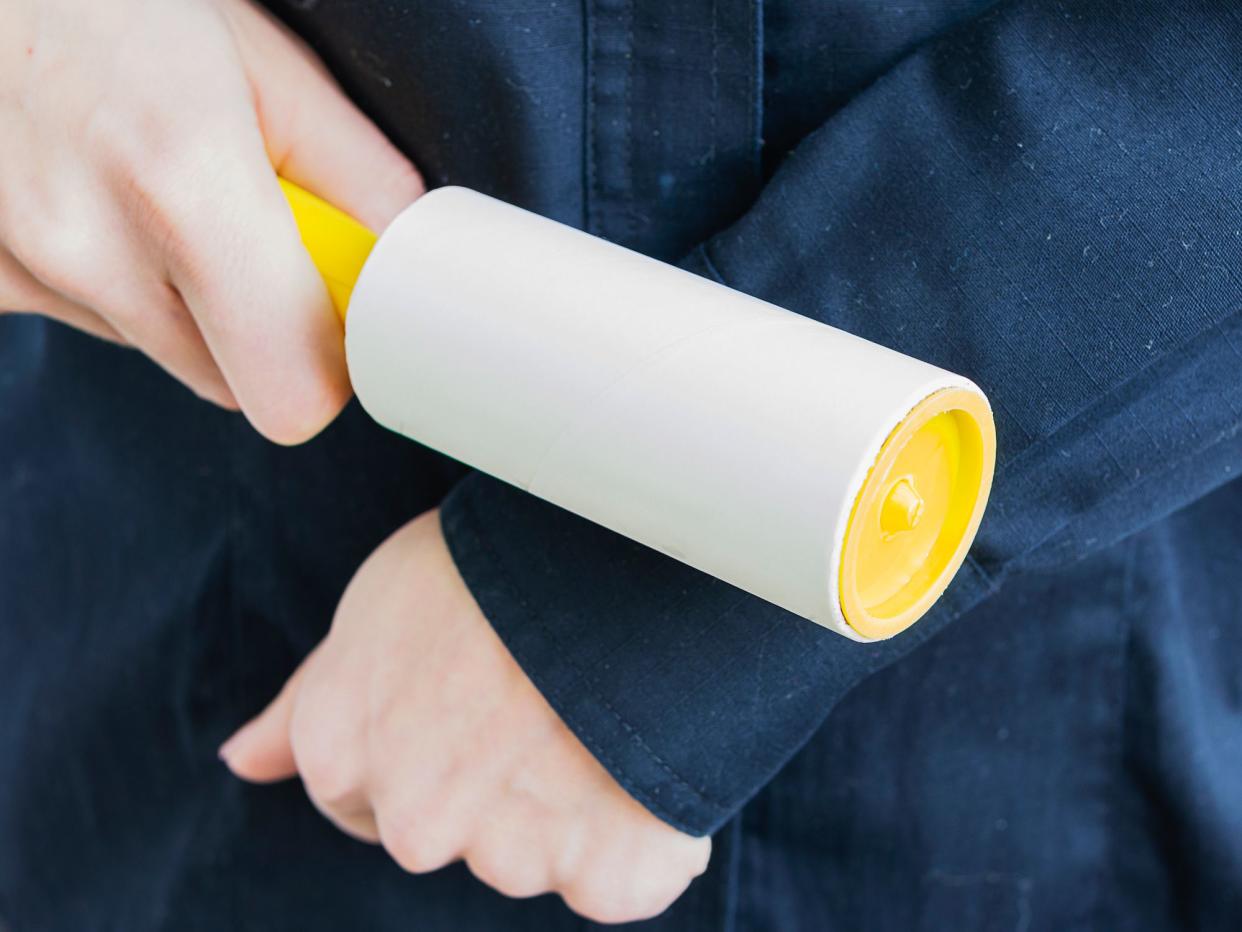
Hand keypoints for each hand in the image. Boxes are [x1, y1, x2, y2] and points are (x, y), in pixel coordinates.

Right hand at [0, 0, 421, 441]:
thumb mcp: (258, 55)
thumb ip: (354, 172)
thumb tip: (406, 254)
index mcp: (184, 179)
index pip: (291, 390)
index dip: (328, 365)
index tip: (335, 319)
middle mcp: (89, 243)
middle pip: (231, 380)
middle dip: (261, 326)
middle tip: (249, 233)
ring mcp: (20, 269)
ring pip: (162, 349)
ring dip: (184, 295)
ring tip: (153, 186)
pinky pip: (91, 319)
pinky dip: (113, 278)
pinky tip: (95, 194)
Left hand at [219, 509, 711, 922]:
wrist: (601, 564)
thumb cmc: (483, 565)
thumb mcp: (369, 612)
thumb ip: (305, 703)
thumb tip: (239, 762)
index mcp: (342, 754)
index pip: (357, 801)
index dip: (417, 750)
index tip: (465, 709)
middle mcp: (411, 822)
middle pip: (447, 828)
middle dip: (487, 784)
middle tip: (538, 698)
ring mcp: (507, 854)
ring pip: (536, 851)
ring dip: (570, 800)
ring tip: (600, 705)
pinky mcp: (601, 872)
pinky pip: (621, 878)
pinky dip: (640, 839)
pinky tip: (645, 761)